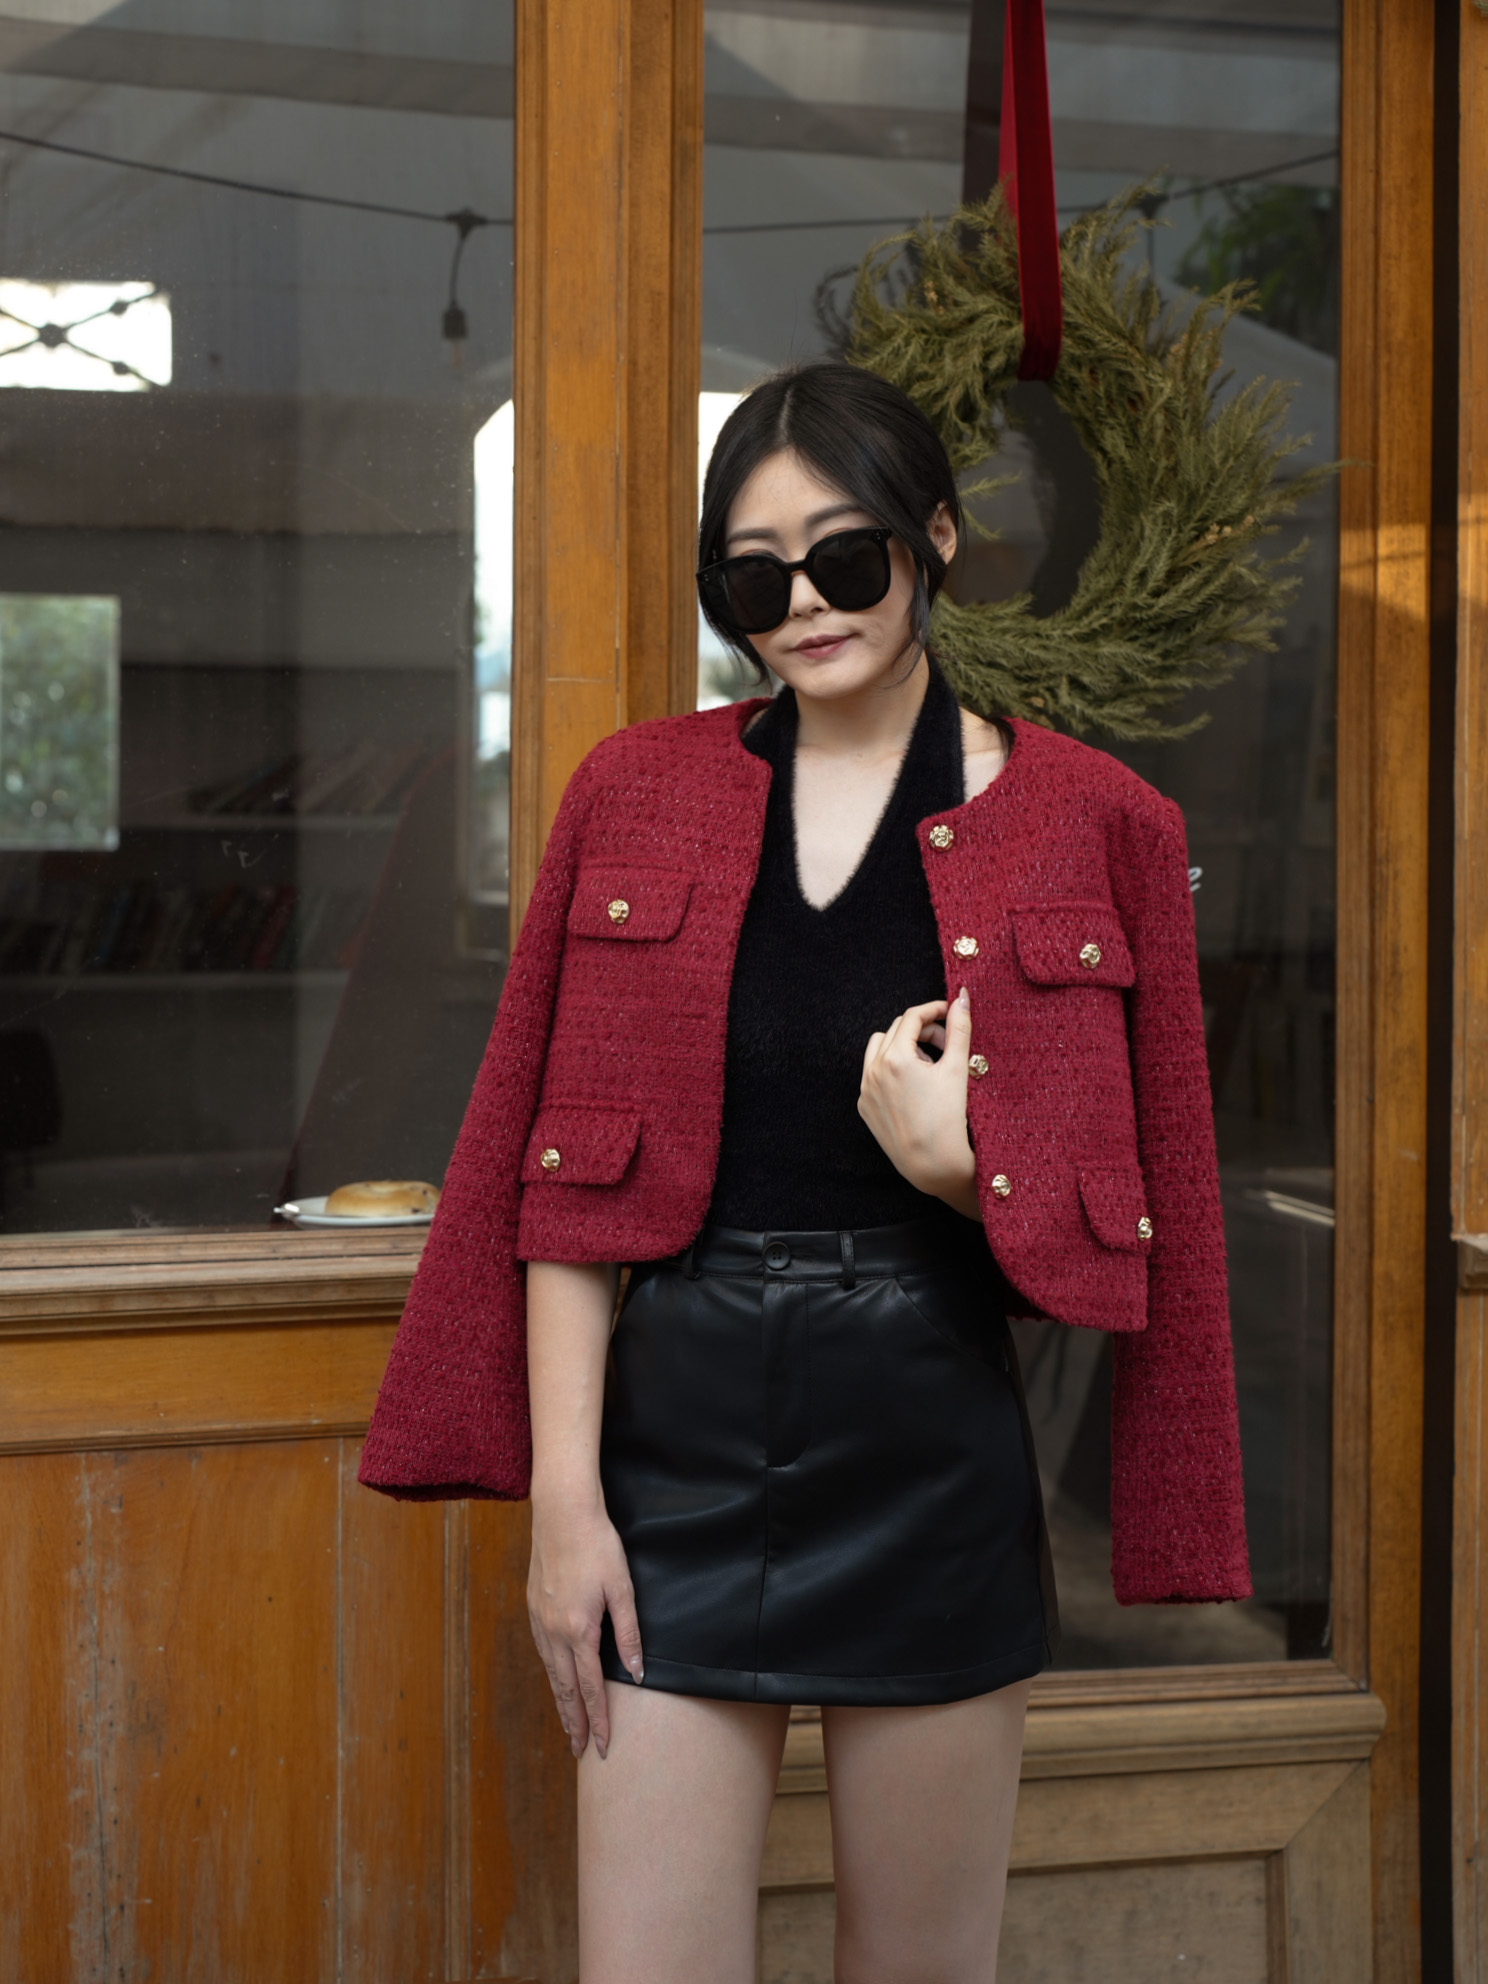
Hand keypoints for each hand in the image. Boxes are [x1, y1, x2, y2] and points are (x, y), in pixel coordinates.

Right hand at [527, 1487, 642, 1761]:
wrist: (562, 1512)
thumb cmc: (597, 1545)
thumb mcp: (622, 1589)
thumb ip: (629, 1634)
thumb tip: (637, 1673)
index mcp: (578, 1631)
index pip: (590, 1688)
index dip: (598, 1719)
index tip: (602, 1746)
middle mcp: (553, 1632)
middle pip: (565, 1688)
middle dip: (574, 1722)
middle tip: (579, 1751)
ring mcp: (539, 1620)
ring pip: (550, 1673)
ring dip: (561, 1701)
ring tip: (568, 1724)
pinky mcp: (533, 1607)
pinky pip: (542, 1652)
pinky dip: (550, 1674)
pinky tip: (555, 1678)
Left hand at [858, 988, 979, 1218]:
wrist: (933, 1165)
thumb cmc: (948, 1119)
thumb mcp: (958, 1069)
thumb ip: (959, 1028)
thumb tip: (962, 996)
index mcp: (895, 1058)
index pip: (913, 1017)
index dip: (935, 1010)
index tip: (951, 1014)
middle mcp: (873, 1071)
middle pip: (897, 1030)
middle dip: (923, 1030)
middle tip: (947, 1043)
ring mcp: (866, 1090)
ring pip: (879, 1048)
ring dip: (903, 1046)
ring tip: (929, 1065)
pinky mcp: (865, 1106)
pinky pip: (874, 1075)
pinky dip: (892, 1070)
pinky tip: (915, 1087)